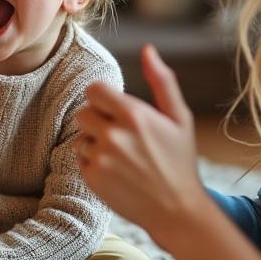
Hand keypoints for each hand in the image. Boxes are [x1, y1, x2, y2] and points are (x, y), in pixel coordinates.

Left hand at [75, 45, 209, 245]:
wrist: (177, 210)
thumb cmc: (180, 160)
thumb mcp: (179, 118)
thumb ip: (162, 81)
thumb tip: (148, 49)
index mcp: (134, 115)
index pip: (94, 90)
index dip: (103, 99)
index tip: (115, 110)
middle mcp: (114, 135)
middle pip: (83, 113)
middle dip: (99, 121)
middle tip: (122, 136)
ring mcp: (101, 158)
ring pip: (81, 137)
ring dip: (96, 143)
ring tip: (122, 157)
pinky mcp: (92, 178)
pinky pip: (80, 159)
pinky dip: (94, 163)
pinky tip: (116, 172)